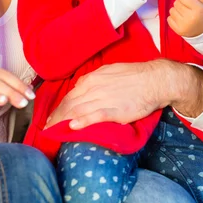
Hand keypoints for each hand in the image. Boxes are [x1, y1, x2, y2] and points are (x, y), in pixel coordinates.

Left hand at [44, 59, 202, 128]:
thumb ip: (95, 80)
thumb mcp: (110, 71)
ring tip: (53, 130)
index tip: (52, 117)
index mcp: (93, 78)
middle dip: (56, 117)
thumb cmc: (135, 76)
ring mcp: (103, 98)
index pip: (70, 95)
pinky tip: (72, 127)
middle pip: (69, 104)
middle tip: (46, 128)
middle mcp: (94, 87)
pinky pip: (94, 116)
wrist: (155, 80)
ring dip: (63, 121)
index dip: (59, 107)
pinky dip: (82, 121)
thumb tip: (82, 87)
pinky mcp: (114, 109)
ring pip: (77, 110)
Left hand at [168, 0, 202, 36]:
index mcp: (199, 9)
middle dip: (181, 3)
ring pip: (171, 10)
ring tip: (184, 14)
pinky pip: (168, 19)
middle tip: (187, 8)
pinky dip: (173, 18)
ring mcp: (183, 25)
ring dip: (177, 10)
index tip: (190, 2)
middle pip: (176, 3)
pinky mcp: (178, 30)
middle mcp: (190, 17)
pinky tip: (180, 20)